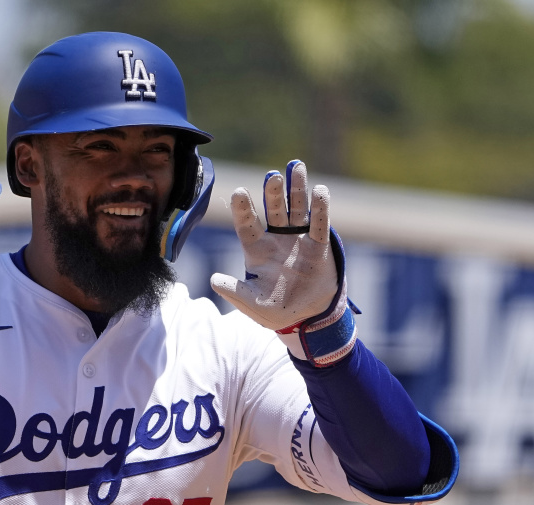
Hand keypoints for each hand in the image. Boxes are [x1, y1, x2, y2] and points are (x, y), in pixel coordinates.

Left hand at [211, 160, 354, 365]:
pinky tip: (319, 191)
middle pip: (273, 209)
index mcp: (257, 250)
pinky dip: (320, 208)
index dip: (242, 209)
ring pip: (297, 208)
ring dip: (297, 189)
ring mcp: (298, 239)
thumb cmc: (276, 309)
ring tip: (296, 166)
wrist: (308, 317)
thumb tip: (214, 280)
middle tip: (273, 176)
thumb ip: (235, 292)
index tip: (239, 192)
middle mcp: (276, 238)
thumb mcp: (253, 304)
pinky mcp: (319, 245)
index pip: (246, 224)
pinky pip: (319, 224)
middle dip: (273, 192)